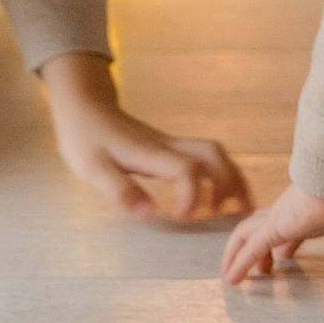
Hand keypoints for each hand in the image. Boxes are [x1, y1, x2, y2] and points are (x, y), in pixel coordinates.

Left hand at [40, 51, 251, 221]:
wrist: (84, 105)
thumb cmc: (85, 136)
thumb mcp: (92, 168)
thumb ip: (121, 190)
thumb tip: (149, 214)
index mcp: (150, 153)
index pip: (186, 169)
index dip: (193, 194)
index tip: (184, 217)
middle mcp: (167, 146)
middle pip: (213, 156)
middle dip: (231, 184)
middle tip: (239, 213)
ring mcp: (169, 144)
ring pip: (213, 153)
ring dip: (231, 177)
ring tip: (239, 206)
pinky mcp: (167, 146)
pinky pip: (203, 157)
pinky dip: (219, 174)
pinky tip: (215, 193)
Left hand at [221, 183, 323, 283]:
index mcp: (309, 216)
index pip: (290, 230)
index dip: (284, 245)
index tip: (283, 258)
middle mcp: (289, 215)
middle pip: (262, 230)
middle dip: (256, 252)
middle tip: (258, 271)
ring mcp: (279, 219)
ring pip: (246, 236)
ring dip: (237, 256)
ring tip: (231, 278)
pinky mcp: (274, 226)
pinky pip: (251, 248)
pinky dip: (239, 263)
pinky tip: (231, 279)